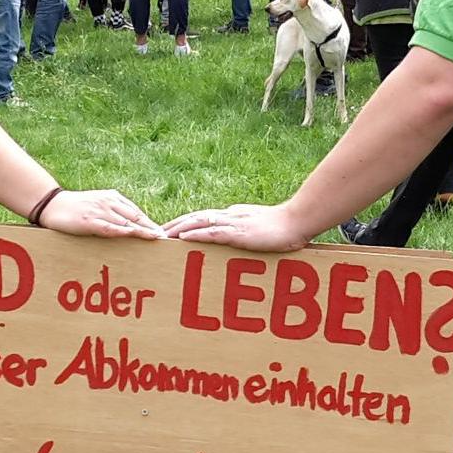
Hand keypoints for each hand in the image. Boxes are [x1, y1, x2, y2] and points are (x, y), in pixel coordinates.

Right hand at [38, 190, 165, 238]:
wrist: (52, 203)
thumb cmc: (75, 207)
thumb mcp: (97, 205)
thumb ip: (112, 212)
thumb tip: (128, 226)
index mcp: (113, 197)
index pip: (137, 211)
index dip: (151, 222)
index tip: (163, 232)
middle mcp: (109, 202)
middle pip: (137, 216)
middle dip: (152, 227)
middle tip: (167, 238)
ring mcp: (100, 211)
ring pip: (128, 222)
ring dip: (144, 231)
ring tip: (157, 240)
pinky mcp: (90, 220)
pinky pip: (111, 227)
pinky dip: (124, 232)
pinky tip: (134, 236)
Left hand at [164, 203, 308, 251]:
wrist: (298, 221)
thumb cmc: (282, 227)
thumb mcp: (258, 229)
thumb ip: (244, 230)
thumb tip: (232, 236)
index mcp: (232, 215)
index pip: (202, 217)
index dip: (184, 222)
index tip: (169, 230)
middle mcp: (229, 215)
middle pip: (194, 217)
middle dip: (174, 224)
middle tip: (154, 232)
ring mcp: (233, 223)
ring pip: (199, 222)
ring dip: (179, 228)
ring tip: (161, 235)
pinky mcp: (239, 232)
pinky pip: (213, 232)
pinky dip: (195, 234)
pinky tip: (182, 238)